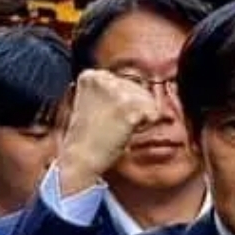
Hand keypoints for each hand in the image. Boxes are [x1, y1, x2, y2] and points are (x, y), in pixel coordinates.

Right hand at [58, 70, 159, 196]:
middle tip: (114, 126)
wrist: (80, 159)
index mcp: (90, 75)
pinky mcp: (128, 107)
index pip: (123, 83)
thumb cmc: (88, 138)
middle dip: (133, 109)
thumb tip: (138, 85)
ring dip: (140, 117)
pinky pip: (153, 112)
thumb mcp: (91, 104)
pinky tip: (127, 132)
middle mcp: (102, 78)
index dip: (122, 104)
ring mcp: (115, 91)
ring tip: (119, 129)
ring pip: (147, 99)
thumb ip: (108, 91)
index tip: (107, 118)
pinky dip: (146, 125)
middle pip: (137, 89)